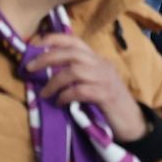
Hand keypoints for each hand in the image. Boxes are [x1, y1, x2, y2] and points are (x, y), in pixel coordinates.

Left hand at [24, 33, 146, 141]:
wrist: (131, 122)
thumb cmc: (108, 103)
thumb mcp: (94, 83)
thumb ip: (78, 76)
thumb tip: (47, 72)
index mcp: (98, 60)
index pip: (75, 41)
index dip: (54, 39)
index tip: (35, 43)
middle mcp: (102, 65)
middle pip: (72, 54)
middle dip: (47, 58)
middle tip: (29, 68)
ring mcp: (105, 80)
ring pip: (74, 71)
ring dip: (54, 82)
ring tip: (44, 93)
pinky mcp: (106, 96)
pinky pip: (80, 91)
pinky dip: (65, 96)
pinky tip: (60, 103)